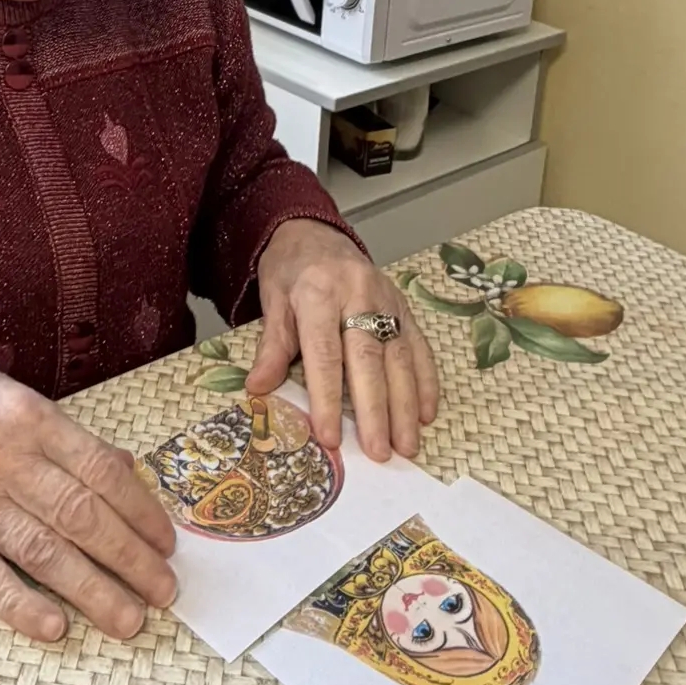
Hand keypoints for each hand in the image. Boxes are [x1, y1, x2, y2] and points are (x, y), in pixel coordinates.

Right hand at [0, 351, 176, 642]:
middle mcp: (3, 460)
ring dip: (91, 590)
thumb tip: (127, 471)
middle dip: (129, 559)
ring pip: (41, 551)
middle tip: (163, 592)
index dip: (140, 511)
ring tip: (128, 620)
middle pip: (79, 516)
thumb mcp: (23, 400)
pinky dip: (20, 604)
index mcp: (31, 420)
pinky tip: (55, 627)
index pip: (99, 473)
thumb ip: (73, 440)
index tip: (166, 543)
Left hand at [248, 219, 438, 461]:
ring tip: (407, 444)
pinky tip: (427, 412)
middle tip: (380, 452)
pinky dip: (425, 381)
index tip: (330, 437)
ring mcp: (386, 299)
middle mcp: (357, 294)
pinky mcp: (404, 305)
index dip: (328, 397)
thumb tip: (258, 390)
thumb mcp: (272, 303)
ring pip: (399, 356)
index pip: (324, 354)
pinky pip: (419, 345)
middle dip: (376, 410)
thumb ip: (272, 347)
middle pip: (368, 359)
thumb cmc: (289, 272)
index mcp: (318, 293)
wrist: (313, 232)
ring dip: (406, 405)